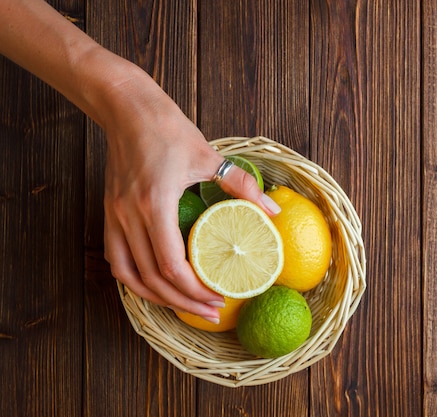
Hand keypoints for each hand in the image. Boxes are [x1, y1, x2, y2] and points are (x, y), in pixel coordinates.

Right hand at [101, 69, 279, 320]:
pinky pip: (116, 259)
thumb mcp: (210, 156)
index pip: (171, 266)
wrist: (127, 109)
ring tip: (185, 306)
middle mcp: (130, 217)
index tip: (218, 297)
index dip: (194, 289)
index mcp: (155, 204)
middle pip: (153, 279)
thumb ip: (242, 186)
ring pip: (130, 276)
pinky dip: (135, 280)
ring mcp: (115, 217)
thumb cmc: (168, 129)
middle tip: (210, 311)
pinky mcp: (109, 213)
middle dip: (183, 302)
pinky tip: (155, 285)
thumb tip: (272, 211)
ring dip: (158, 297)